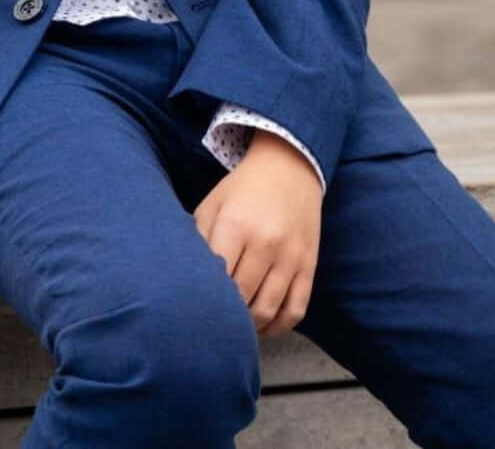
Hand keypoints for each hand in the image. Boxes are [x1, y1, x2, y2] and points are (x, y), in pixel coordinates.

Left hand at [192, 129, 321, 336]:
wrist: (289, 167)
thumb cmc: (241, 189)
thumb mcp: (212, 204)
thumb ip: (198, 240)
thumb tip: (184, 278)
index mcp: (236, 224)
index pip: (217, 277)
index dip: (205, 297)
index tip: (194, 306)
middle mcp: (266, 242)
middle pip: (242, 298)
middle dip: (225, 314)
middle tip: (211, 321)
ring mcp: (291, 256)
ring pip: (268, 310)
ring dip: (249, 326)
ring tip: (235, 327)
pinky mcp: (310, 266)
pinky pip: (295, 310)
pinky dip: (278, 326)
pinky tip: (263, 326)